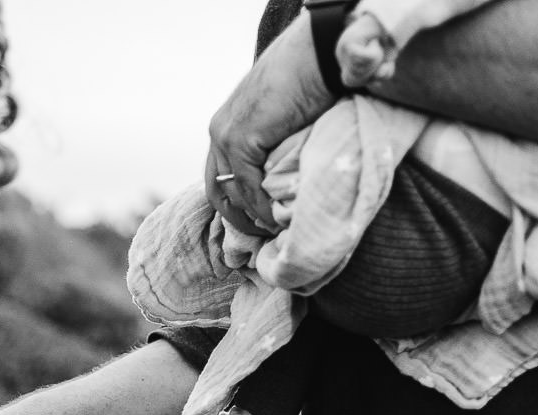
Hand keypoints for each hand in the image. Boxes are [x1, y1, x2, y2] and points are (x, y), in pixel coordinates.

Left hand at [203, 13, 338, 236]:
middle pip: (217, 190)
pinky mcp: (240, 137)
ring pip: (233, 191)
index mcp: (226, 127)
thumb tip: (282, 182)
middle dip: (237, 219)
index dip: (235, 206)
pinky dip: (261, 207)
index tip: (257, 226)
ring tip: (274, 234)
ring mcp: (225, 134)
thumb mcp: (285, 123)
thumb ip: (275, 148)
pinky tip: (277, 220)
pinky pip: (246, 185)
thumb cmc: (311, 83)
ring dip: (252, 217)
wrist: (319, 52)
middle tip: (261, 240)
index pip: (219, 178)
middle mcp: (219, 132)